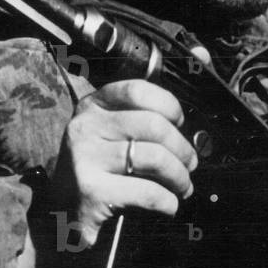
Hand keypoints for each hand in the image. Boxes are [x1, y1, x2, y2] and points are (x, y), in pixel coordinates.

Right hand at [53, 79, 197, 245]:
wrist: (64, 215)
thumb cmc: (103, 167)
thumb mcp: (118, 129)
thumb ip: (154, 99)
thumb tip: (202, 52)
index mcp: (93, 106)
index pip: (138, 89)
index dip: (169, 105)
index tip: (180, 123)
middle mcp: (85, 127)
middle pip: (153, 125)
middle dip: (183, 149)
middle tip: (190, 165)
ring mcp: (85, 159)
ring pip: (154, 158)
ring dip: (180, 177)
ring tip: (182, 186)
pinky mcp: (92, 192)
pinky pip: (147, 192)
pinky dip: (167, 201)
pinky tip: (168, 205)